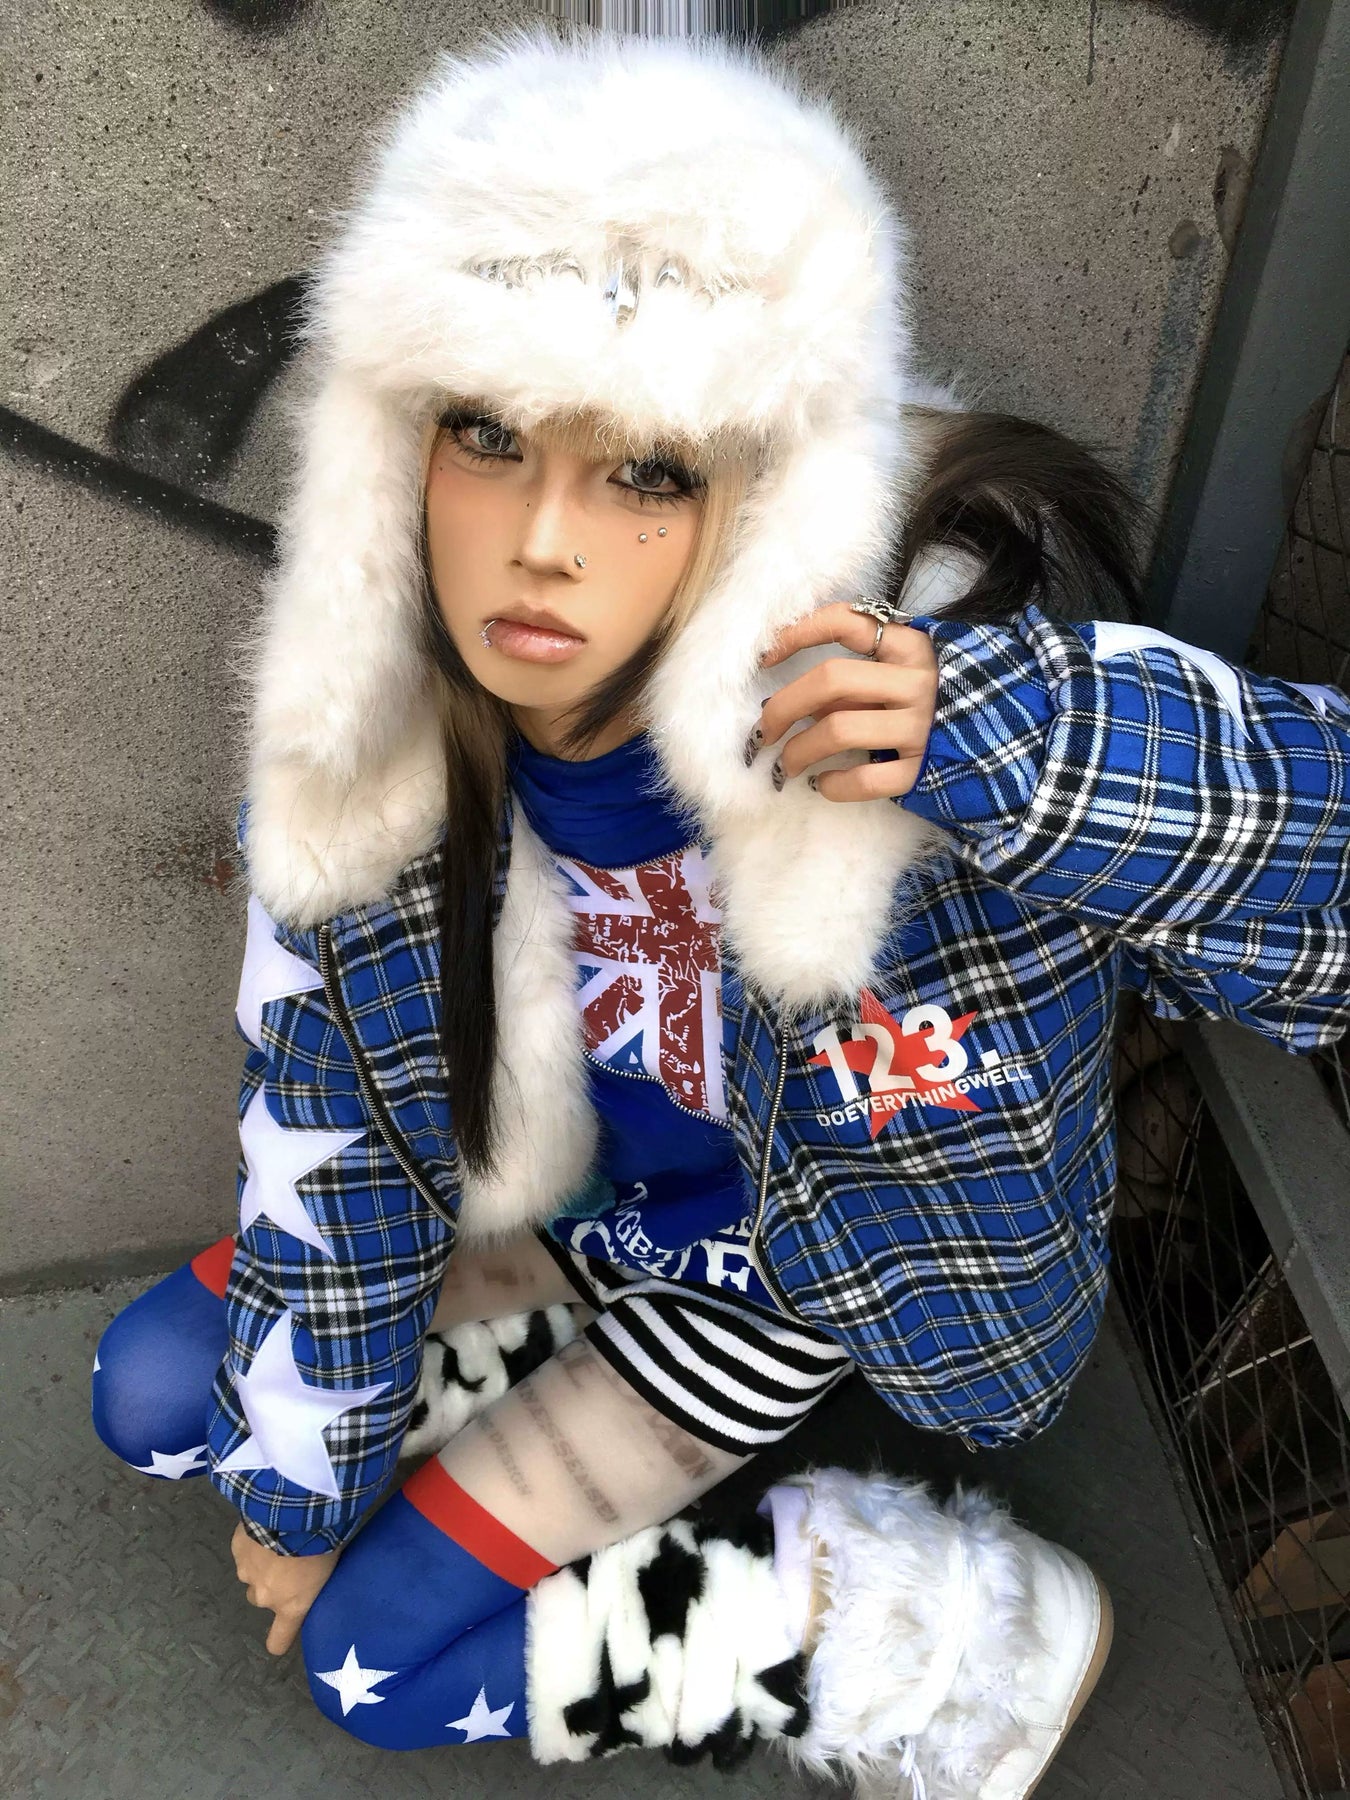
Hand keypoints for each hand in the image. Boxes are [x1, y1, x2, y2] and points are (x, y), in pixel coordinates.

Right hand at [230, 1521, 339, 1654]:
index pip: (279, 1640)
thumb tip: (315, 1576)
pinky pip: (245, 1551)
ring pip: (251, 1575)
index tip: (283, 1633)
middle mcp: (265, 1597)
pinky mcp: (236, 1549)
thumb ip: (314, 1580)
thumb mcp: (329, 1565)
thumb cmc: (322, 1542)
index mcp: (291, 1606)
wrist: (293, 1512)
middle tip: (289, 1561)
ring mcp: (247, 1573)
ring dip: (262, 1563)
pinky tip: (265, 1525)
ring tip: (277, 1539)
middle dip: (272, 1584)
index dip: (280, 1639)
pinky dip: (253, 1542)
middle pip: (263, 1599)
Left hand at [757, 602, 938, 800]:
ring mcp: (922, 726)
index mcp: (911, 646)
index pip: (845, 621)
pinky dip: (834, 785)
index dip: (797, 634)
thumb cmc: (940, 703)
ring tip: (786, 764)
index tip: (764, 656)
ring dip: (798, 751)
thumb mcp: (908, 674)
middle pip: (830, 679)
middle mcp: (917, 681)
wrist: (1006, 742)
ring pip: (838, 729)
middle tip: (764, 730)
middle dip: (783, 705)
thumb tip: (797, 700)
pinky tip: (823, 783)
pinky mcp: (924, 769)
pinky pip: (865, 778)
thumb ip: (862, 677)